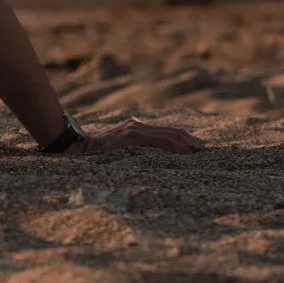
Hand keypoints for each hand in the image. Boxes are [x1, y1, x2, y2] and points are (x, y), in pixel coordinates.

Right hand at [68, 117, 204, 155]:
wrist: (77, 148)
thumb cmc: (96, 153)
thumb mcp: (118, 148)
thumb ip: (132, 147)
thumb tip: (150, 156)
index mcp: (135, 128)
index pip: (166, 132)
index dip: (184, 138)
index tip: (199, 148)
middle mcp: (136, 126)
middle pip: (171, 131)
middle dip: (190, 141)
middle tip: (206, 151)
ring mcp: (134, 130)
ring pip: (168, 135)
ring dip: (186, 144)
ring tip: (200, 152)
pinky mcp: (131, 137)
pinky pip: (158, 142)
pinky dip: (173, 146)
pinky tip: (185, 153)